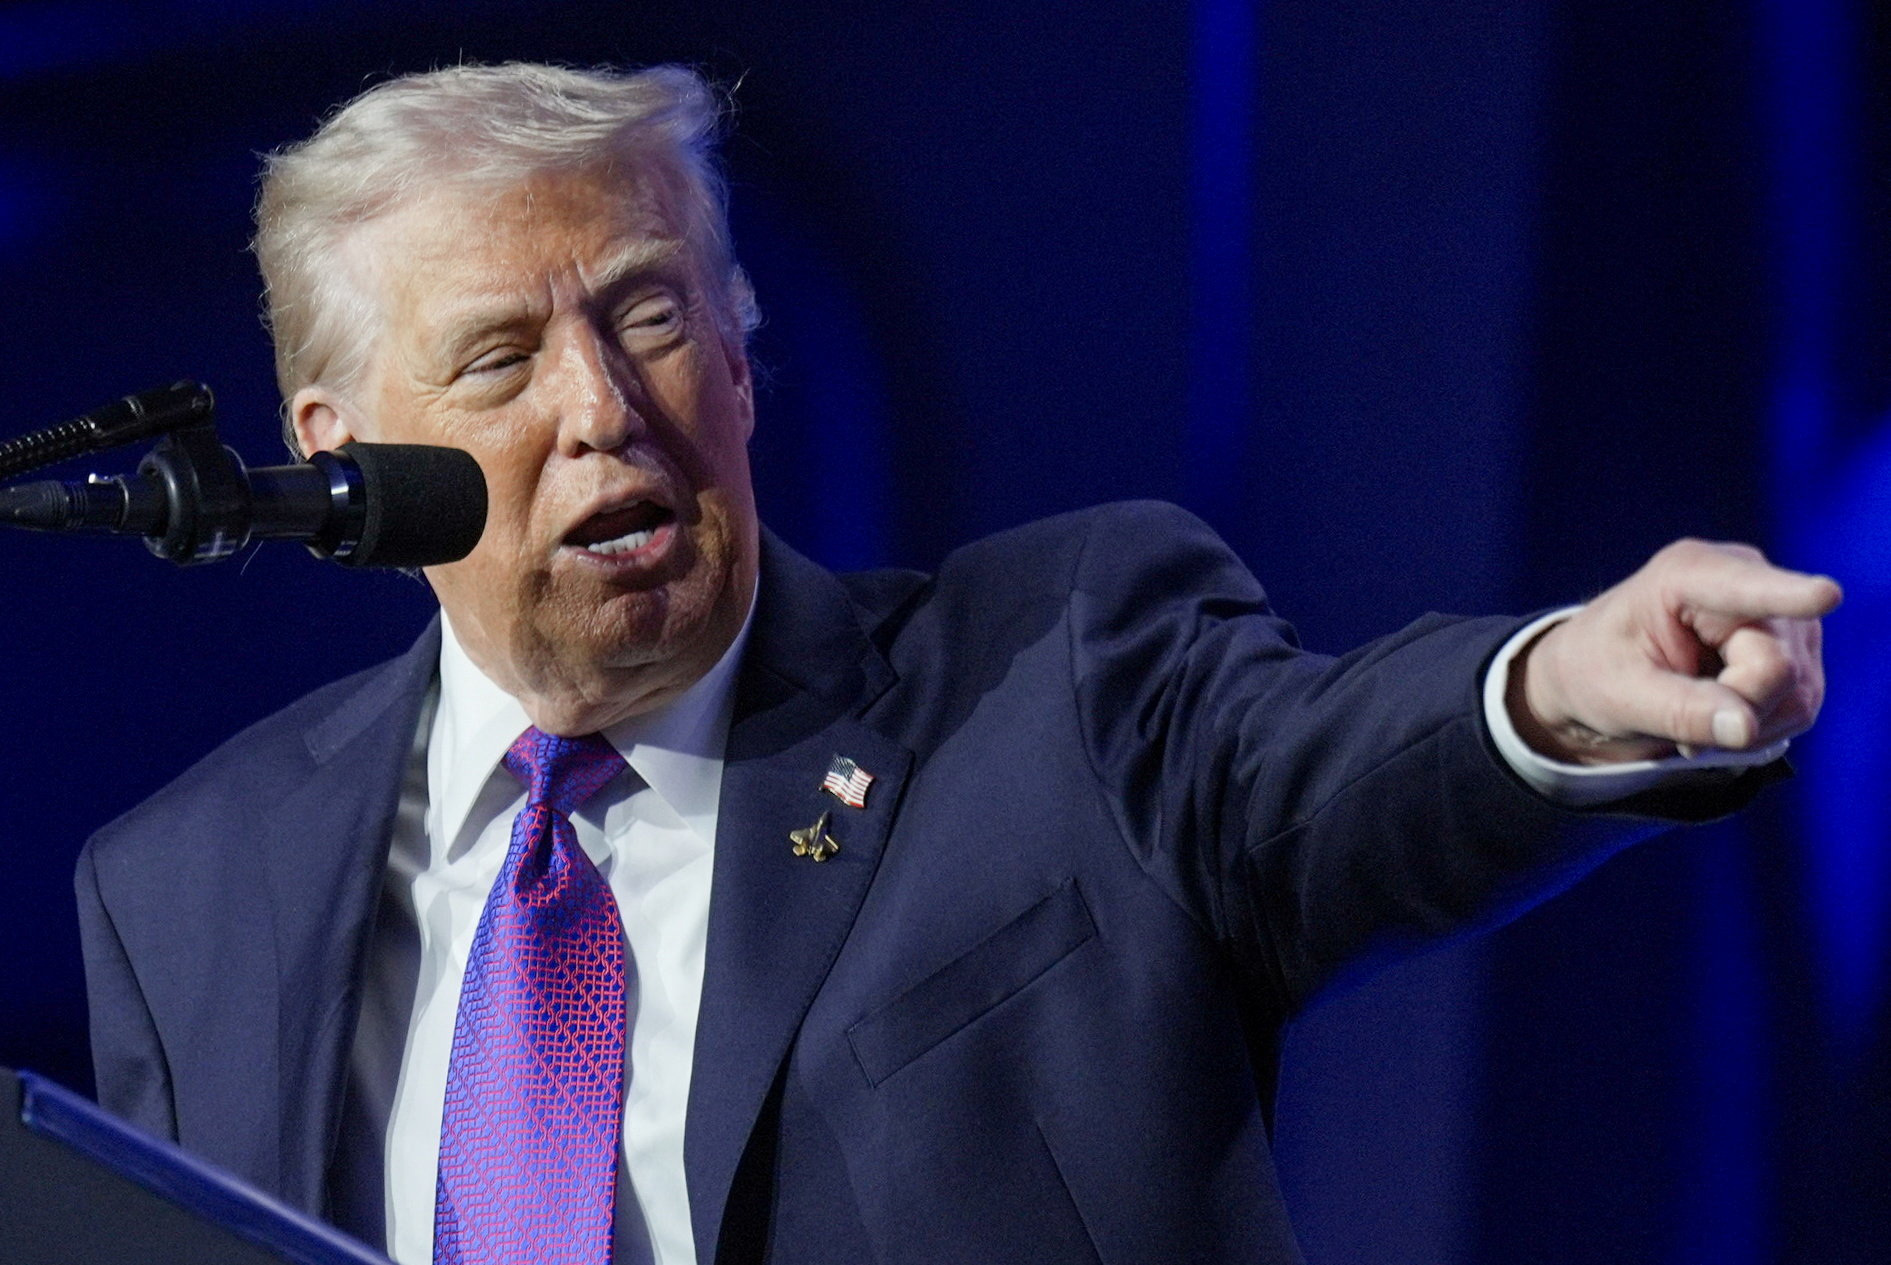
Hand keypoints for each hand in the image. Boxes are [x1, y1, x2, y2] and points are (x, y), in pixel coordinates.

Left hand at [1510, 539, 1840, 764]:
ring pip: (1796, 693)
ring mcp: (1781, 613)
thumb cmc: (1599, 671)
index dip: (1789, 595)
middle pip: (1775, 668)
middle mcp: (1748, 579)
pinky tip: (1721, 712)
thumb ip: (1679, 710)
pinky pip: (1800, 706)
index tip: (1826, 596)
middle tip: (1677, 715)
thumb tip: (1744, 727)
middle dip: (1732, 707)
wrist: (1605, 672)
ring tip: (1694, 710)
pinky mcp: (1798, 649)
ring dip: (1743, 724)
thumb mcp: (1619, 695)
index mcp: (1688, 573)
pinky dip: (1757, 727)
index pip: (1747, 590)